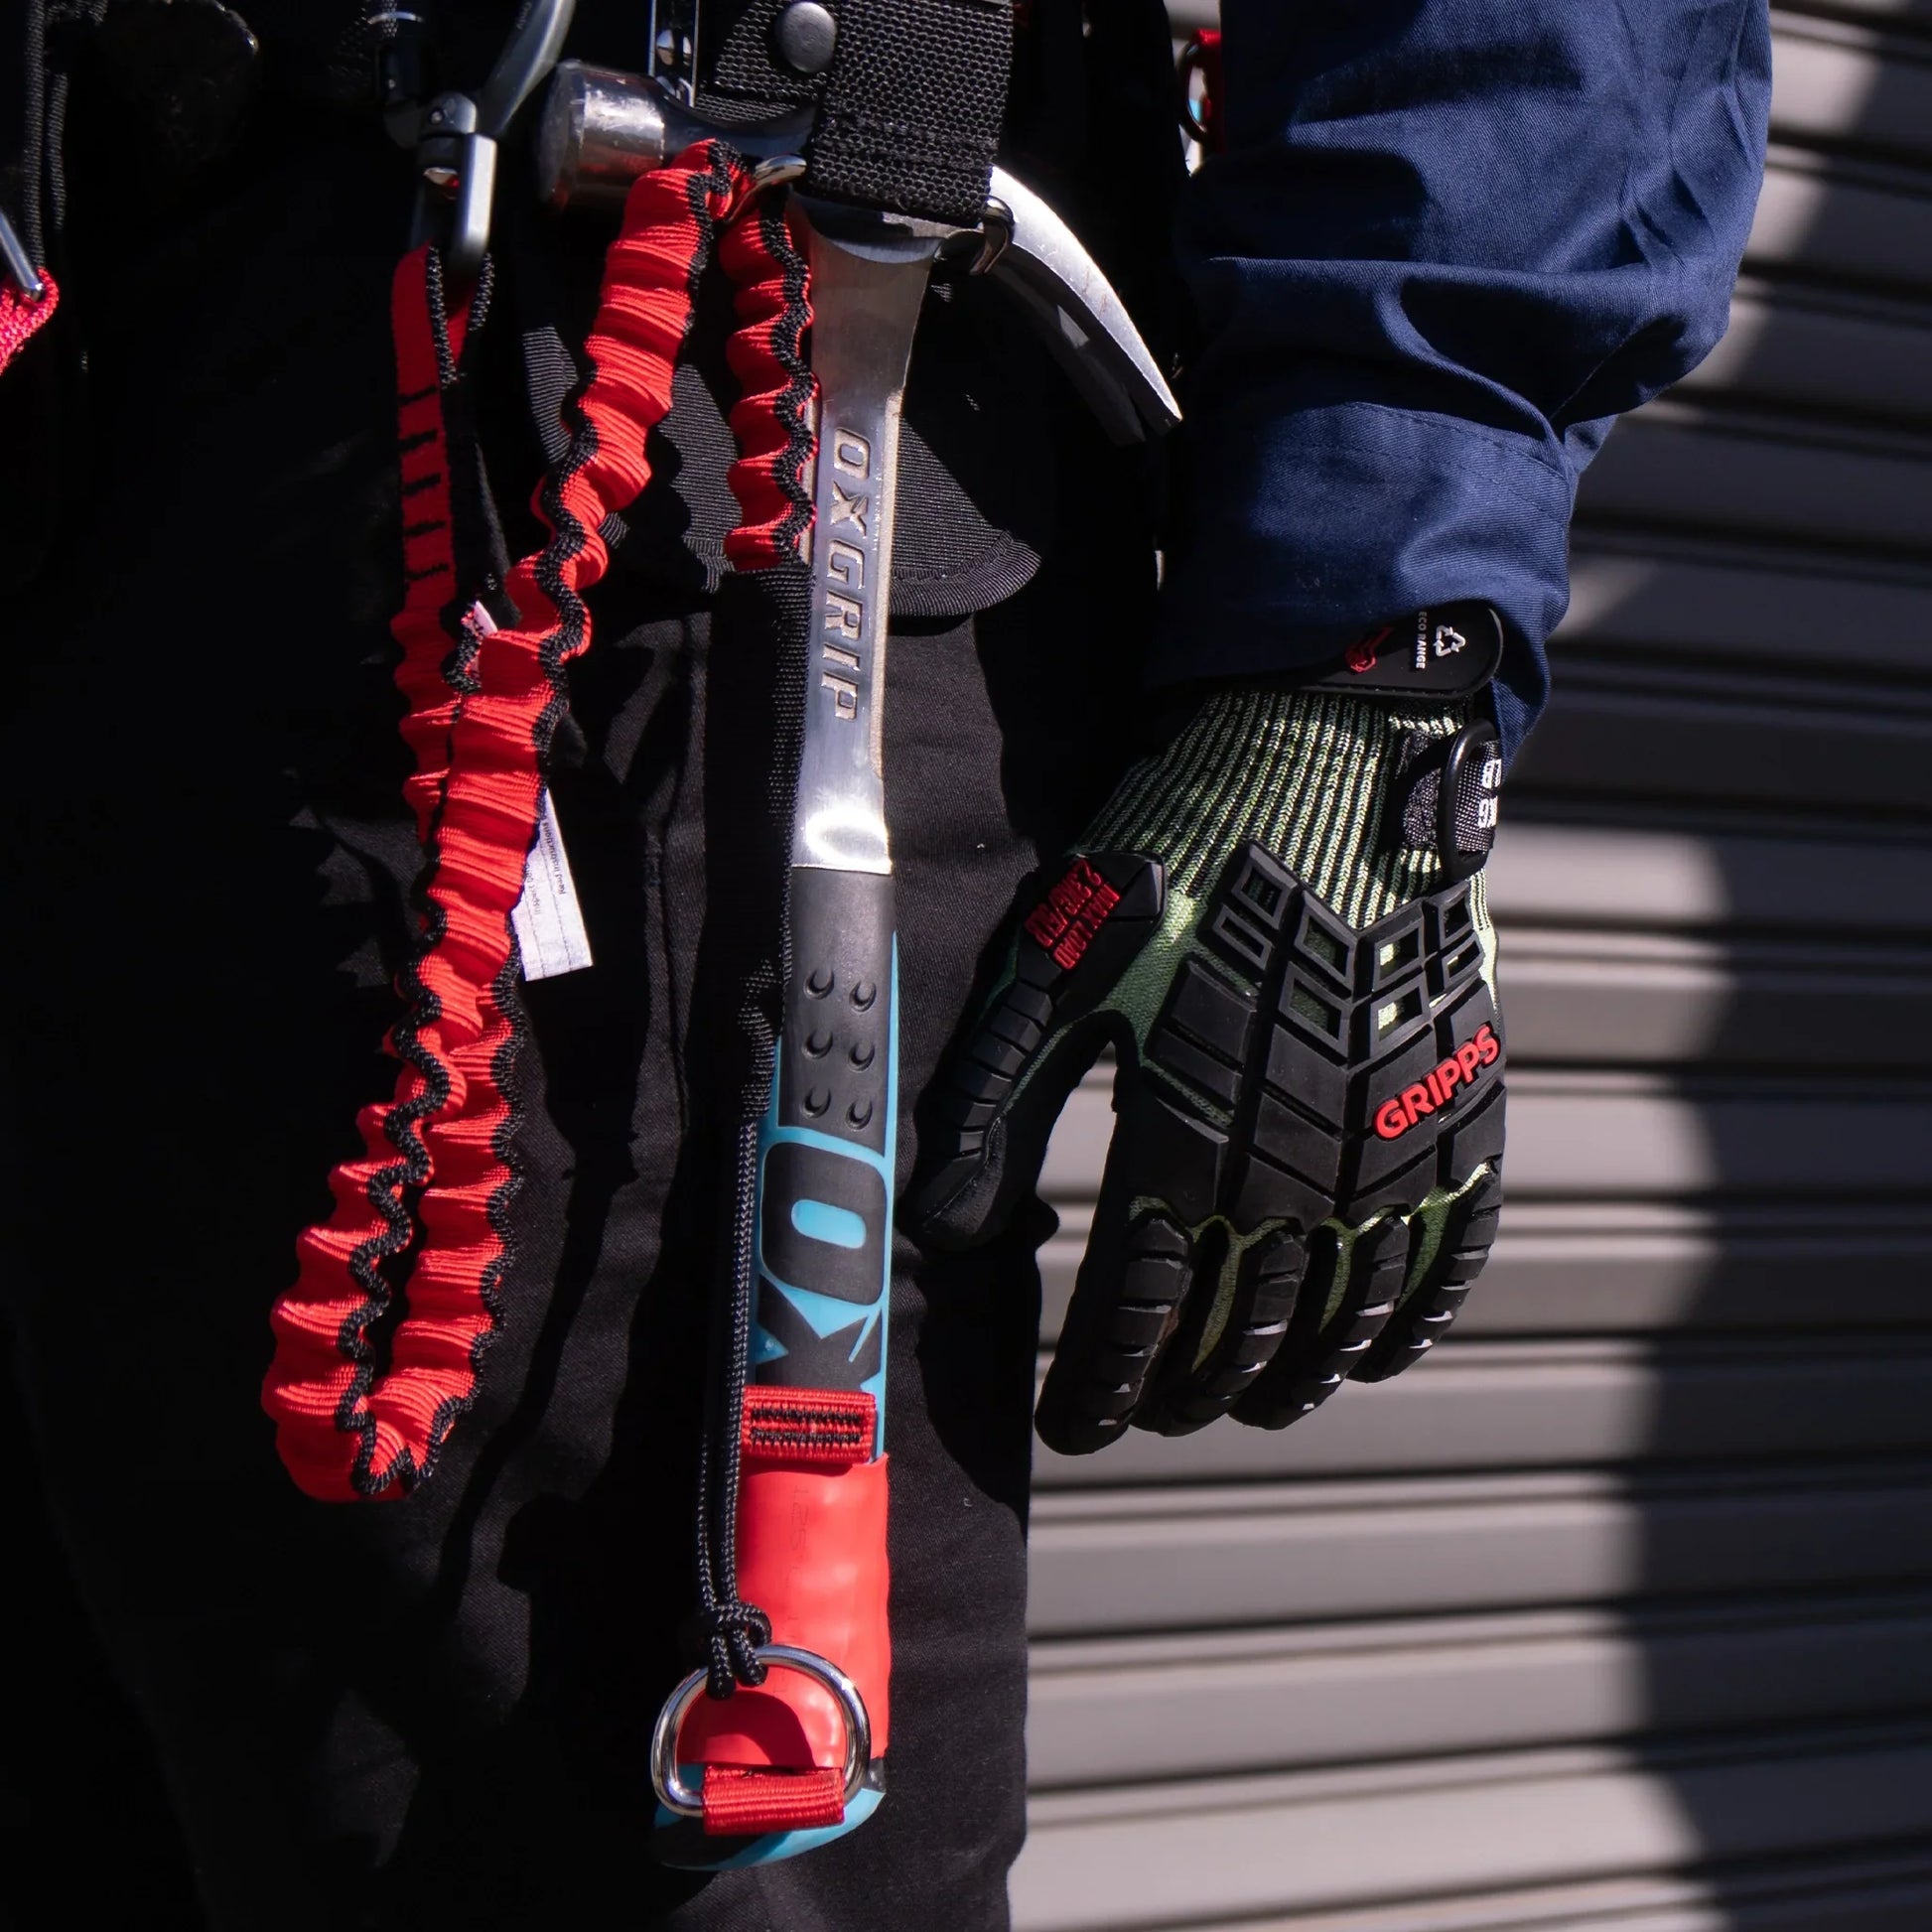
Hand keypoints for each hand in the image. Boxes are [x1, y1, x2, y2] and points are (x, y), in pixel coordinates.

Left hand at [908, 613, 1508, 1454]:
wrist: (1327, 764)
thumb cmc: (1175, 863)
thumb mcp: (1054, 977)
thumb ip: (991, 1110)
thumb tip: (936, 1233)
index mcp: (1186, 1149)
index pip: (1136, 1322)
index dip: (1098, 1391)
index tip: (1069, 1430)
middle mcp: (1298, 1177)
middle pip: (1239, 1338)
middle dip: (1184, 1391)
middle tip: (1152, 1412)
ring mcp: (1391, 1153)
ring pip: (1341, 1323)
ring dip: (1288, 1379)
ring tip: (1251, 1402)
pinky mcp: (1459, 1113)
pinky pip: (1445, 1262)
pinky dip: (1405, 1326)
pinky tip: (1373, 1353)